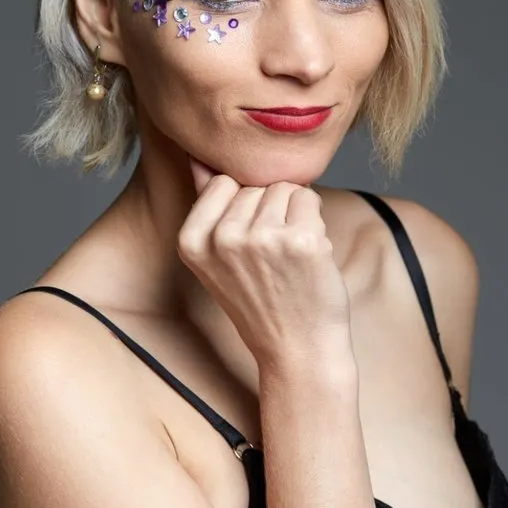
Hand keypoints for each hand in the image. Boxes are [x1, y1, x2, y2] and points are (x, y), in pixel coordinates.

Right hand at [178, 156, 354, 368]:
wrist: (296, 350)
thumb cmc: (261, 301)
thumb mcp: (217, 258)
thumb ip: (207, 205)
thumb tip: (198, 157)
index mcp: (192, 241)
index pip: (224, 182)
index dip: (244, 207)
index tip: (246, 247)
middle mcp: (223, 238)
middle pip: (256, 184)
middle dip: (270, 211)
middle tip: (270, 260)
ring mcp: (263, 239)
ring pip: (284, 188)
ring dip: (294, 216)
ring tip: (287, 258)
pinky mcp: (302, 241)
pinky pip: (309, 199)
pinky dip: (314, 223)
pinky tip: (307, 258)